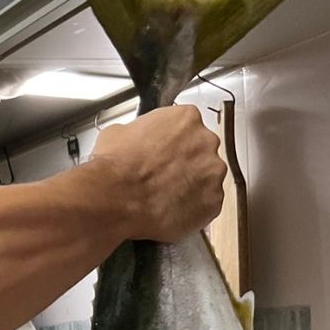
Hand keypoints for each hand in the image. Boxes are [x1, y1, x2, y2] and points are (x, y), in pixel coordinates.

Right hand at [91, 104, 225, 242]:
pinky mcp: (213, 201)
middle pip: (202, 151)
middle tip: (166, 176)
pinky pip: (207, 204)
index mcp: (187, 118)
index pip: (188, 126)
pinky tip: (173, 211)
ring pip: (207, 178)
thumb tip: (135, 139)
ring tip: (168, 197)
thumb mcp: (119, 132)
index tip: (166, 153)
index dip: (175, 142)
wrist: (117, 197)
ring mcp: (213, 173)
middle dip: (187, 163)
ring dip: (192, 186)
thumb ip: (139, 131)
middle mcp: (206, 141)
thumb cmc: (117, 166)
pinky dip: (194, 209)